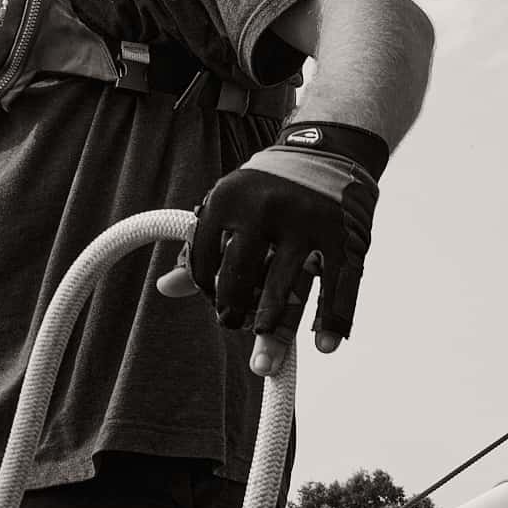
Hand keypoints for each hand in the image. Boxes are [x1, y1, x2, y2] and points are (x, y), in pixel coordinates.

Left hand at [157, 132, 381, 377]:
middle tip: (234, 327)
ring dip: (272, 329)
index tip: (217, 304)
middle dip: (234, 312)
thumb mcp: (230, 207)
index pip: (206, 262)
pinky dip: (332, 320)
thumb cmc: (267, 189)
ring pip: (285, 288)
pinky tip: (324, 345)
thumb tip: (164, 289)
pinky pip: (338, 286)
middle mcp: (264, 208)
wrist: (328, 151)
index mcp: (228, 199)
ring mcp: (307, 222)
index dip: (209, 291)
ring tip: (264, 356)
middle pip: (241, 279)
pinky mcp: (344, 235)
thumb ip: (202, 248)